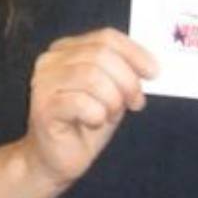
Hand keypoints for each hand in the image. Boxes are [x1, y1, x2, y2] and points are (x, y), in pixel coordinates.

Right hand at [24, 28, 154, 187]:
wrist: (55, 159)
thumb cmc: (84, 124)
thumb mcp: (111, 92)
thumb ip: (123, 74)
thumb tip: (150, 65)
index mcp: (67, 50)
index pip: (106, 37)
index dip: (134, 53)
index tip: (154, 72)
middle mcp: (50, 61)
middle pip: (101, 55)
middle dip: (127, 80)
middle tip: (136, 102)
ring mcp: (43, 83)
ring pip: (92, 77)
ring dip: (112, 100)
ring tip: (111, 115)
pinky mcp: (43, 108)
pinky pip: (81, 103)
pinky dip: (97, 115)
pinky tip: (93, 123)